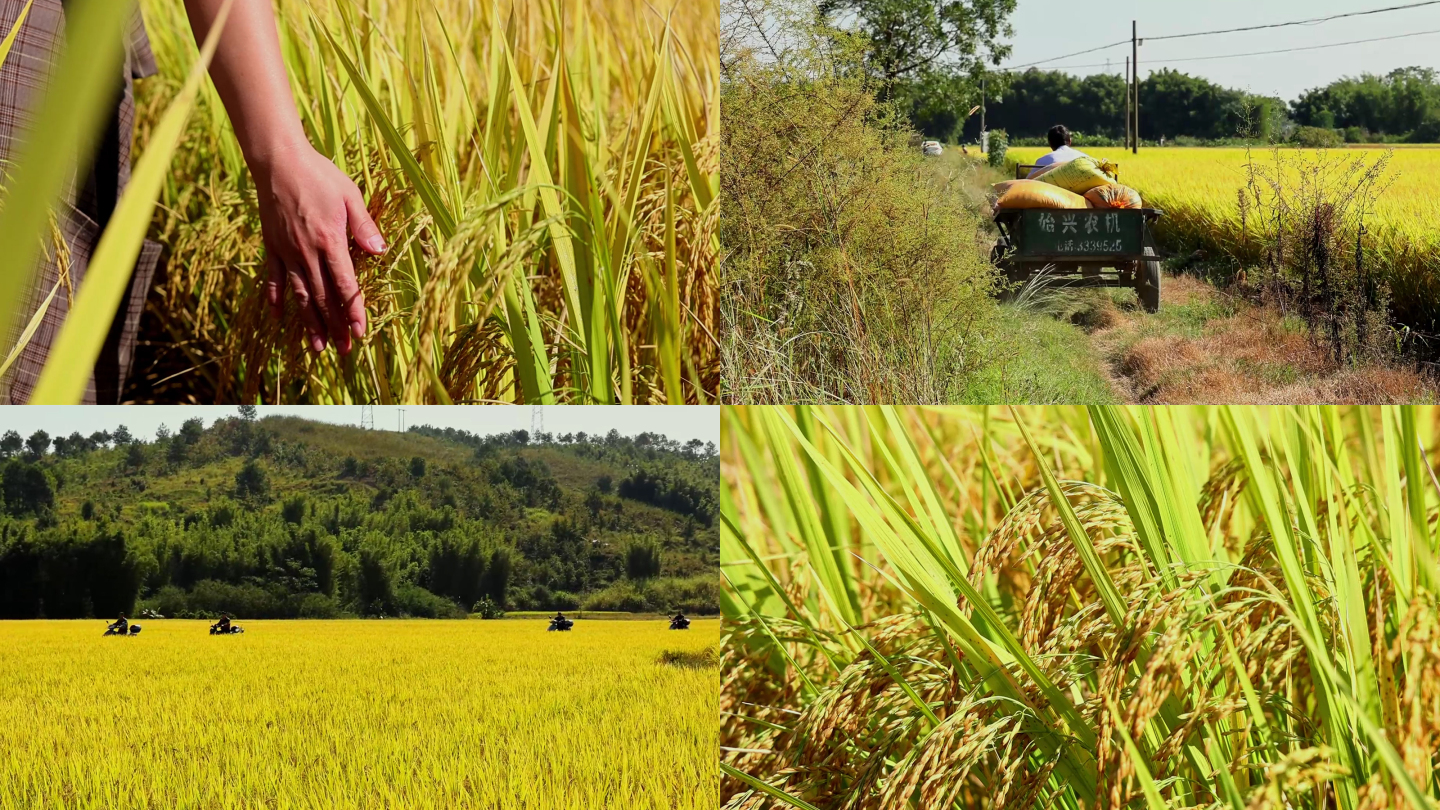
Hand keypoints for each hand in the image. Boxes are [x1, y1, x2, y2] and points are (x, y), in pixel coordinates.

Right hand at [253, 144, 385, 354]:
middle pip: (323, 298)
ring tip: (317, 347)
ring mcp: (287, 252)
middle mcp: (307, 253)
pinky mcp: (272, 247)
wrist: (278, 161)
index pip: (345, 285)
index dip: (354, 311)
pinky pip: (275, 280)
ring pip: (300, 295)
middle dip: (335, 327)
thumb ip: (365, 226)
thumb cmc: (319, 175)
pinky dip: (278, 300)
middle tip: (344, 350)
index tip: (361, 333)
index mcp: (330, 242)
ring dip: (310, 323)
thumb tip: (382, 251)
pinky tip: (280, 319)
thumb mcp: (350, 195)